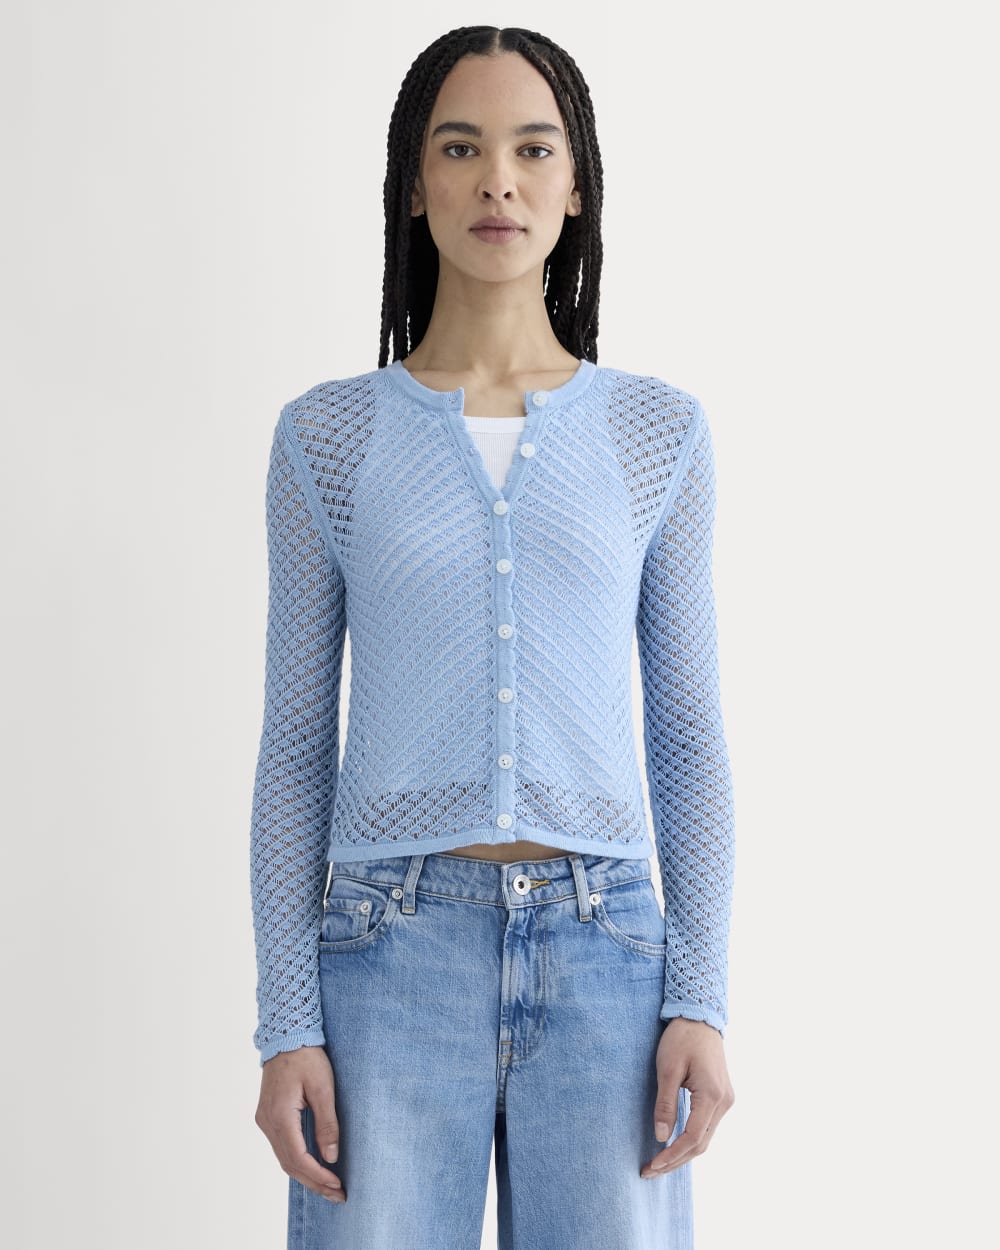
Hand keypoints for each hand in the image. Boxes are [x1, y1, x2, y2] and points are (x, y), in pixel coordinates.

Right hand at [255, 1045, 345, 1201]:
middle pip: (290, 1164)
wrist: (286, 1035)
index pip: (299, 1158)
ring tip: (328, 1187)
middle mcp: (267, 1123)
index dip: (318, 1176)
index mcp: (280, 1116)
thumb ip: (327, 1123)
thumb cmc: (306, 1057)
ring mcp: (264, 1120)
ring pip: (284, 1158)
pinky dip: (297, 1161)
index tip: (338, 1186)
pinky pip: (282, 1147)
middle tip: (338, 1195)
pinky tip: (312, 1167)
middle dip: (314, 1182)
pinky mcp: (268, 1116)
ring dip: (306, 1175)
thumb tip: (331, 1157)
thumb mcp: (323, 1087)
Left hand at [641, 1018, 734, 1177]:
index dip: (672, 1155)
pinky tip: (674, 1145)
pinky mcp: (721, 1097)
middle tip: (649, 1171)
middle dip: (675, 1161)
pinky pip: (706, 1127)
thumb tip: (662, 1137)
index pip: (692, 1138)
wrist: (700, 1017)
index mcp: (712, 1095)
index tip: (652, 1165)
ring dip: (683, 1154)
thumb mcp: (668, 1068)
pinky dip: (690, 1140)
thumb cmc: (682, 1038)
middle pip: (700, 1144)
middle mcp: (724, 1102)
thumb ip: (666, 1103)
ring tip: (658, 1164)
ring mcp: (725, 1101)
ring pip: (705, 1139)